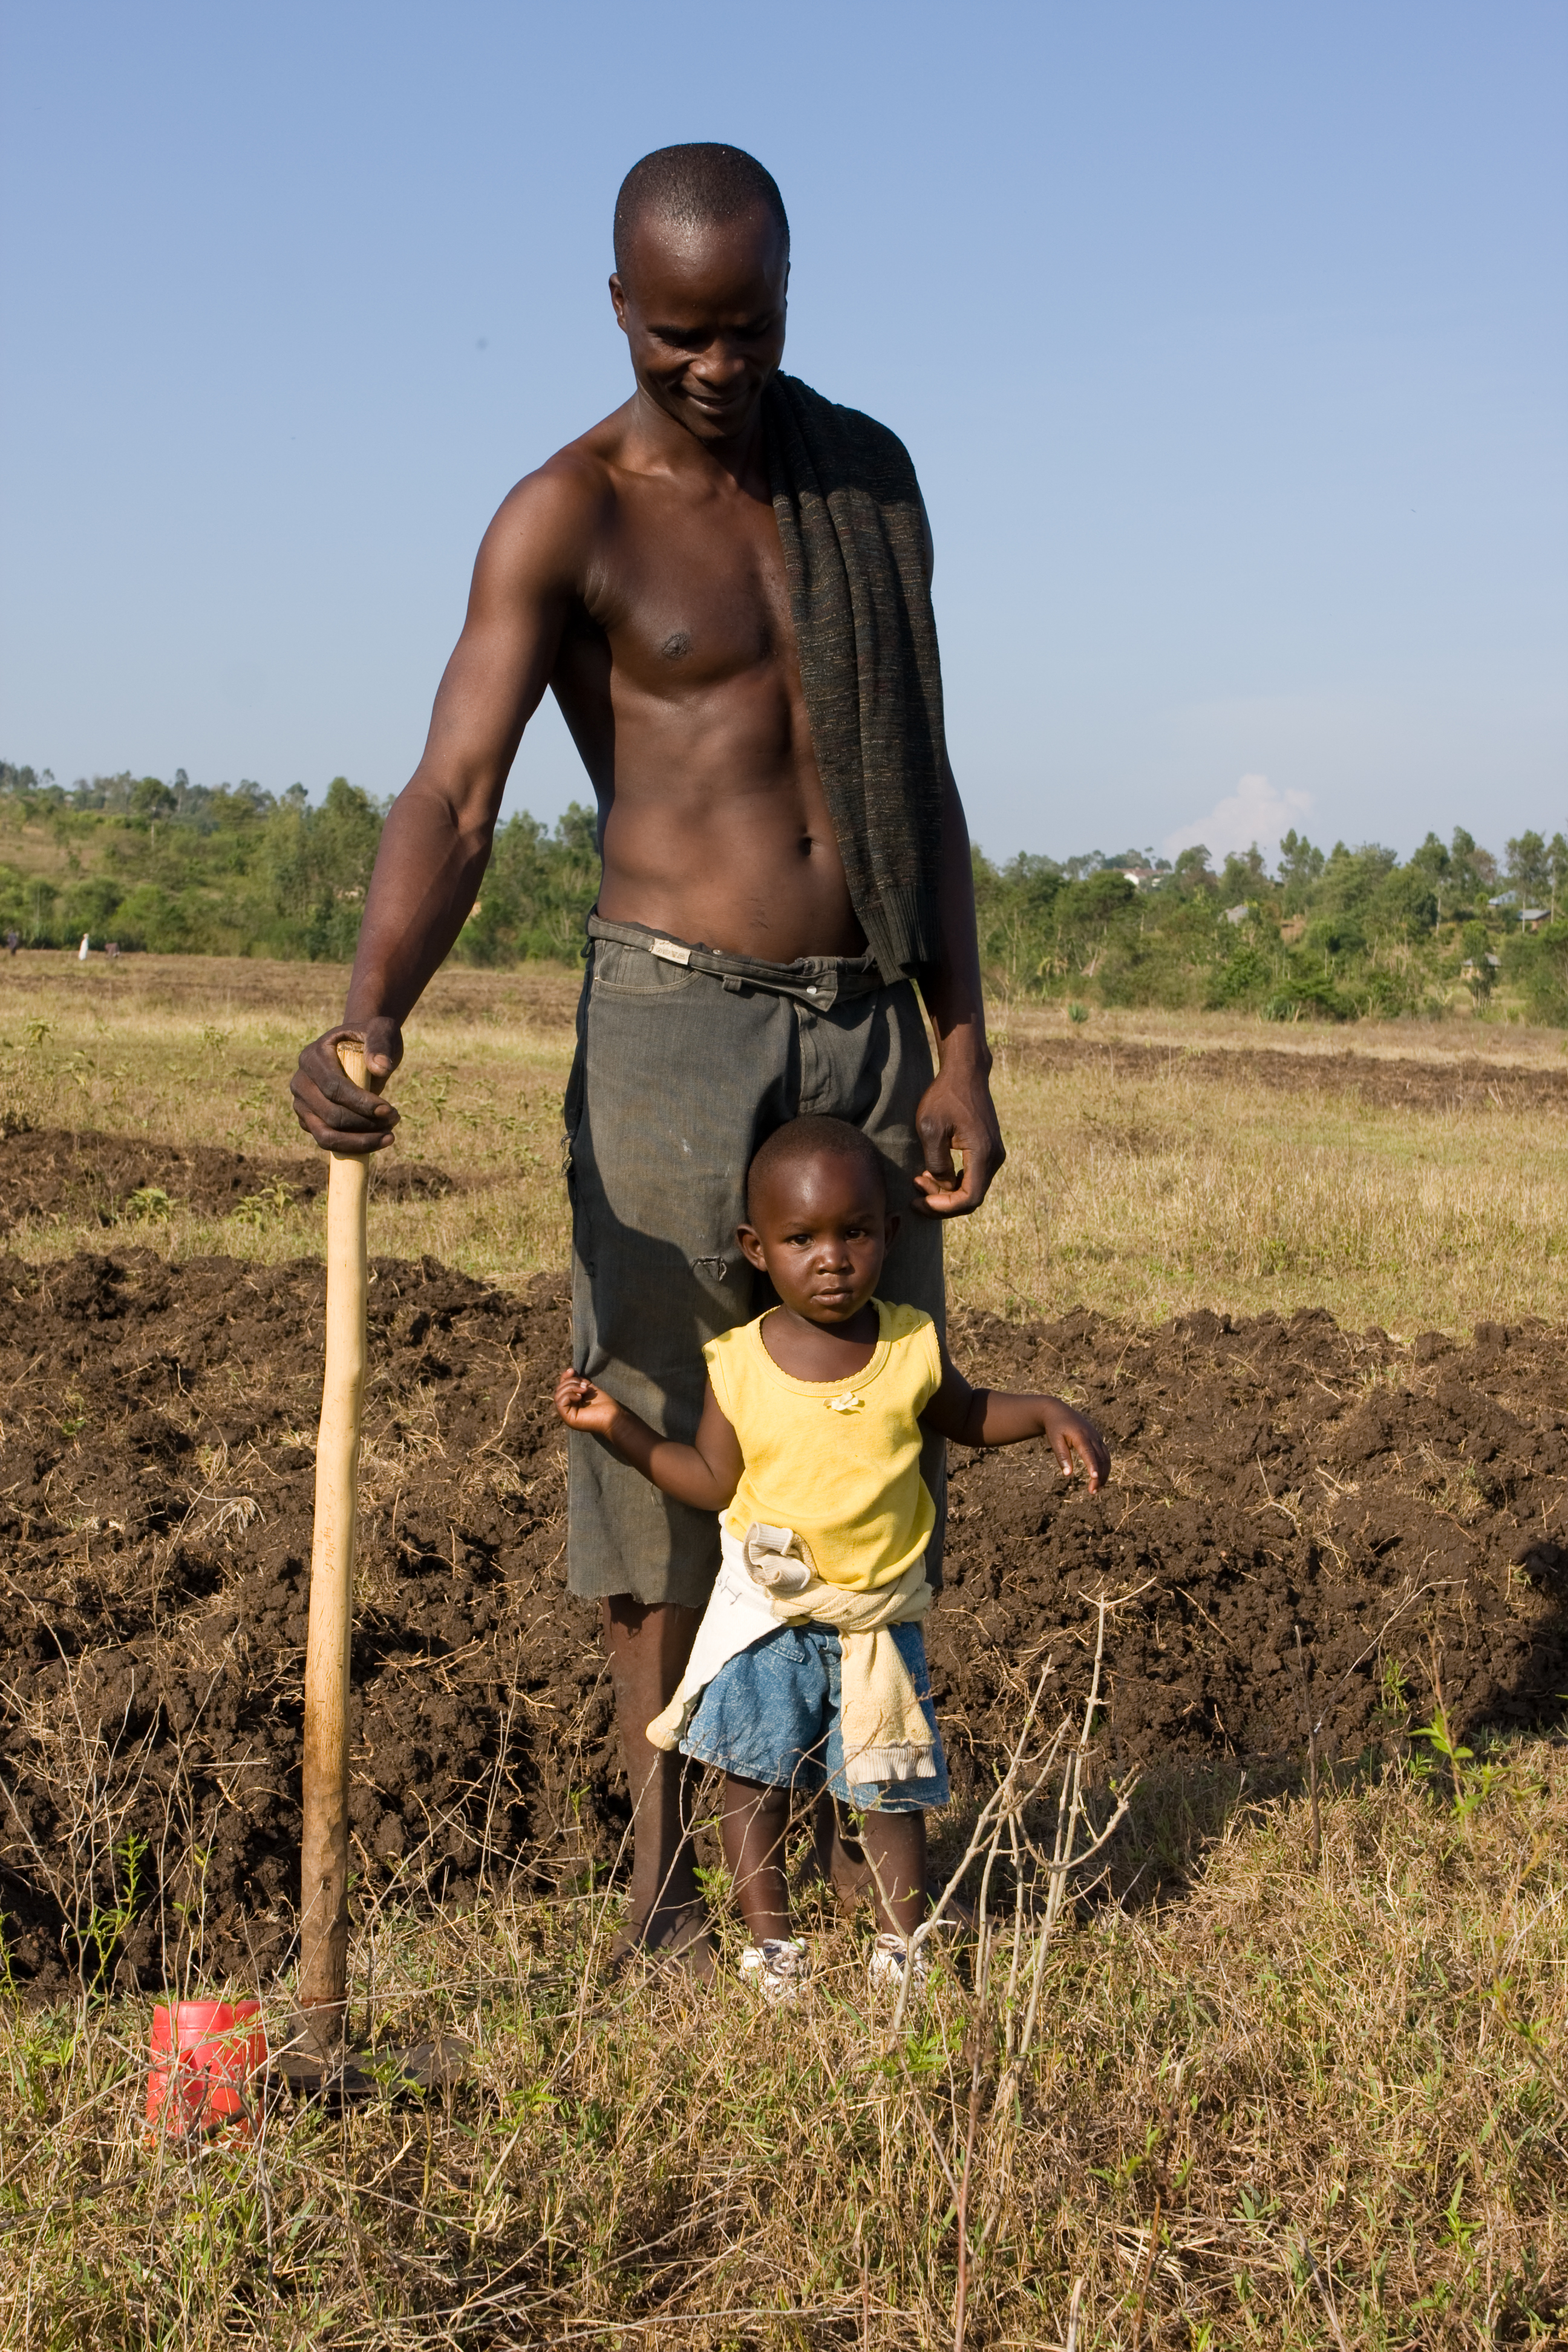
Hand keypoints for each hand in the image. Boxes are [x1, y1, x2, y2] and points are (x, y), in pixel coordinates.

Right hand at [289, 1018, 402, 1153]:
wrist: (361, 1050)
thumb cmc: (371, 1038)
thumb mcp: (381, 1030)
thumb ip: (381, 1043)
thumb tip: (380, 1068)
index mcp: (312, 1057)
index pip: (333, 1087)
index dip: (361, 1103)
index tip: (390, 1110)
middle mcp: (301, 1082)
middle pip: (330, 1115)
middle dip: (366, 1123)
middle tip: (396, 1119)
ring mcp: (302, 1104)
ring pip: (325, 1135)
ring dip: (360, 1141)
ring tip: (390, 1136)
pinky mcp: (309, 1121)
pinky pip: (328, 1142)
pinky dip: (354, 1146)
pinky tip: (380, 1139)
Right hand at [554, 1369, 625, 1443]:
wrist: (612, 1416)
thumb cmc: (604, 1404)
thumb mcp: (588, 1388)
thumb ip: (578, 1381)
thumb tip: (570, 1371)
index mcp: (571, 1402)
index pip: (561, 1387)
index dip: (565, 1377)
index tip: (572, 1370)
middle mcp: (567, 1409)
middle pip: (559, 1390)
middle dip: (571, 1383)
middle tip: (584, 1386)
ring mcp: (566, 1414)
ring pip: (558, 1395)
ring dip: (571, 1388)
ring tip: (584, 1390)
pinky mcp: (568, 1418)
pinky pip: (560, 1402)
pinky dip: (569, 1395)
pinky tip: (580, 1396)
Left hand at [911, 1061, 1005, 1217]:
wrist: (965, 1073)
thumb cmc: (944, 1096)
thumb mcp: (930, 1128)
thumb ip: (936, 1162)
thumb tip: (943, 1186)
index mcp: (983, 1154)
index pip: (969, 1199)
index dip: (943, 1208)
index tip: (919, 1201)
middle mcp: (994, 1158)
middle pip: (971, 1198)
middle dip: (941, 1202)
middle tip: (915, 1191)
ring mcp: (994, 1154)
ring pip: (972, 1189)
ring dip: (946, 1192)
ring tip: (920, 1178)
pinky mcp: (989, 1150)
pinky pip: (973, 1177)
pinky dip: (953, 1182)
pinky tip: (932, 1172)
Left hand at [1040, 1398, 1109, 1492]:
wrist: (1059, 1411)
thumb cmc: (1055, 1427)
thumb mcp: (1054, 1440)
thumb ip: (1061, 1456)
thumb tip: (1068, 1474)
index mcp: (1080, 1435)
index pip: (1088, 1453)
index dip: (1092, 1465)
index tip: (1094, 1477)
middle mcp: (1092, 1436)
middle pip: (1100, 1458)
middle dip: (1099, 1476)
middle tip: (1092, 1492)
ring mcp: (1097, 1437)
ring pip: (1106, 1458)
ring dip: (1104, 1474)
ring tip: (1096, 1489)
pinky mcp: (1098, 1439)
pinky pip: (1105, 1455)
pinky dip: (1104, 1467)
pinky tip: (1099, 1478)